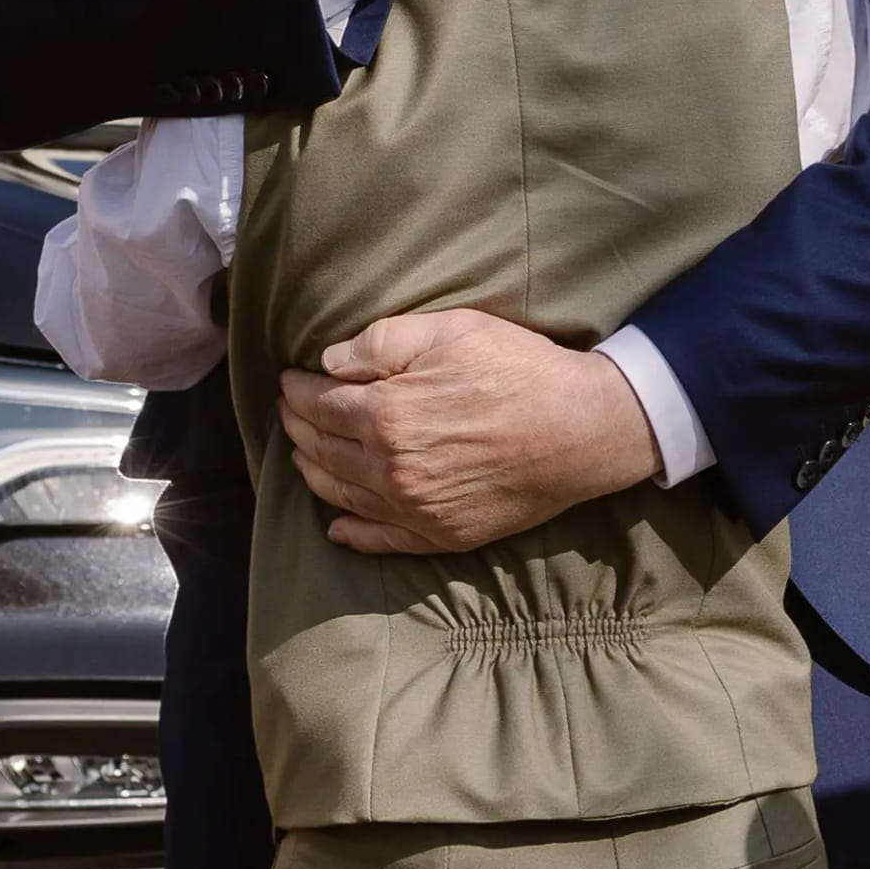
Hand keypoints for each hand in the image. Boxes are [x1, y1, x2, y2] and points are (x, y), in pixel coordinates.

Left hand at [280, 309, 659, 552]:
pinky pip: (380, 538)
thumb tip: (329, 363)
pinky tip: (337, 524)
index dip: (297, 389)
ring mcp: (414, 508)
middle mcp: (390, 469)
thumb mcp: (449, 331)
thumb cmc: (518, 370)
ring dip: (312, 472)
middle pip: (322, 450)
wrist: (580, 429)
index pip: (319, 403)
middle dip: (298, 427)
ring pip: (341, 494)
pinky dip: (350, 531)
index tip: (289, 379)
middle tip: (289, 411)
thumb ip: (380, 343)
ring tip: (302, 453)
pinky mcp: (441, 534)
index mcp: (386, 415)